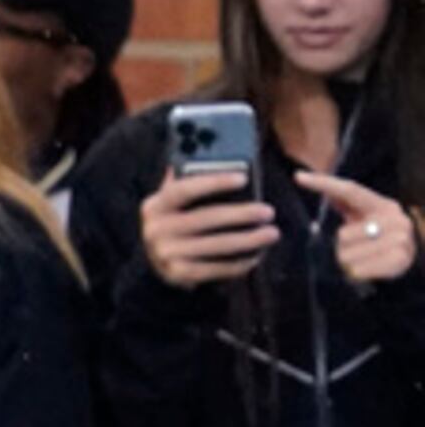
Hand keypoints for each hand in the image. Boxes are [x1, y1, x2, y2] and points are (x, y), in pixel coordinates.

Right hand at [140, 168, 280, 288]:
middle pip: (205, 218)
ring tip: (271, 233)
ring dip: (248, 240)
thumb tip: (203, 152)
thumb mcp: (171, 202)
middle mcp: (156, 229)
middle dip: (241, 214)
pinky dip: (238, 263)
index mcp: (156, 205)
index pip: (184, 190)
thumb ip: (184, 180)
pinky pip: (214, 268)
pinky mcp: (177, 274)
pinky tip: (256, 256)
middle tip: (268, 211)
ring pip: (215, 245)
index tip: (244, 178)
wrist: (154, 262)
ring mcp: (165, 253)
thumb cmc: (174, 223)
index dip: (214, 182)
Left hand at [298, 170, 417, 286]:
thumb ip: (344, 203)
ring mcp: (400, 238)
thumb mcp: (362, 218)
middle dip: (342, 246)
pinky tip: (365, 269)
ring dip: (348, 261)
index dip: (324, 183)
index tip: (298, 177)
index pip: (350, 190)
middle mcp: (395, 218)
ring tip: (362, 259)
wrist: (405, 262)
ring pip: (348, 255)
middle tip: (357, 249)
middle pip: (343, 234)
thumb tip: (318, 182)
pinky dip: (356, 272)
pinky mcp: (400, 258)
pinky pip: (359, 269)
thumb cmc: (376, 239)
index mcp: (382, 205)